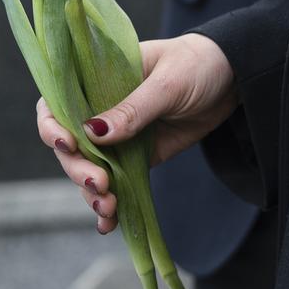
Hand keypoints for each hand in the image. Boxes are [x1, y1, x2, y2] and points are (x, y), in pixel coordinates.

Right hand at [35, 32, 236, 232]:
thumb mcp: (166, 84)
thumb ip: (132, 109)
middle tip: (99, 184)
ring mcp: (118, 136)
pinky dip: (111, 203)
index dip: (52, 126)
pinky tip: (109, 224)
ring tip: (108, 209)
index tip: (67, 144)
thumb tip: (91, 133)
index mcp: (96, 77)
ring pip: (89, 169)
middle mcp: (99, 108)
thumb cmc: (197, 65)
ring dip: (91, 193)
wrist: (235, 79)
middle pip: (70, 145)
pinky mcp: (138, 158)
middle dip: (78, 168)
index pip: (57, 102)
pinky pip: (116, 182)